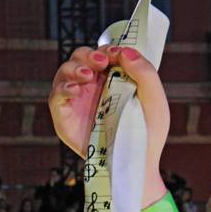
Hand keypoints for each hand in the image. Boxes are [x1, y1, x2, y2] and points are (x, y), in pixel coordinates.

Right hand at [47, 45, 169, 207]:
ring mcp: (78, 100)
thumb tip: (126, 51)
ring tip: (88, 75)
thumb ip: (145, 73)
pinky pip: (56, 96)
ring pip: (65, 72)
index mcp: (114, 78)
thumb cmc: (149, 132)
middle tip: (101, 61)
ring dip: (74, 68)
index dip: (107, 49)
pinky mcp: (65, 116)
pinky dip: (63, 89)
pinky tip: (75, 91)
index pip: (104, 53)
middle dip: (88, 55)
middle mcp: (93, 86)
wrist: (138, 162)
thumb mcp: (154, 100)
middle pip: (80, 57)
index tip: (116, 53)